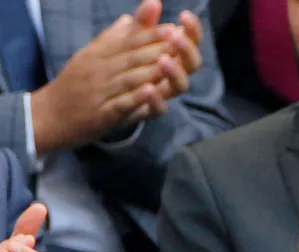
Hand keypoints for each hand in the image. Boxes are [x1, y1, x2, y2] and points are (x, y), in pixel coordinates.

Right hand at [31, 10, 177, 152]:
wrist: (47, 116)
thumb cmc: (75, 84)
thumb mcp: (91, 56)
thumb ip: (115, 38)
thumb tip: (131, 17)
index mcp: (98, 55)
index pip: (128, 41)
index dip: (151, 34)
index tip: (174, 27)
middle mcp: (99, 70)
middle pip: (131, 57)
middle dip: (157, 47)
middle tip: (180, 40)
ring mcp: (100, 92)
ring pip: (129, 79)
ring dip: (151, 70)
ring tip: (171, 61)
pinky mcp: (100, 114)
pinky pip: (120, 104)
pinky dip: (136, 98)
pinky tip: (151, 92)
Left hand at [126, 1, 204, 121]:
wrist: (103, 97)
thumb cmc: (125, 63)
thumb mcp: (131, 40)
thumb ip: (143, 23)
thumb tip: (153, 1)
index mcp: (174, 54)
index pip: (191, 41)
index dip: (192, 30)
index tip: (184, 15)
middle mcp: (175, 75)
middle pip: (192, 64)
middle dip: (187, 50)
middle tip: (176, 37)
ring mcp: (164, 93)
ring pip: (180, 86)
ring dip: (175, 73)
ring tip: (164, 60)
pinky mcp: (150, 110)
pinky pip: (159, 108)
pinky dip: (156, 99)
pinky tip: (149, 88)